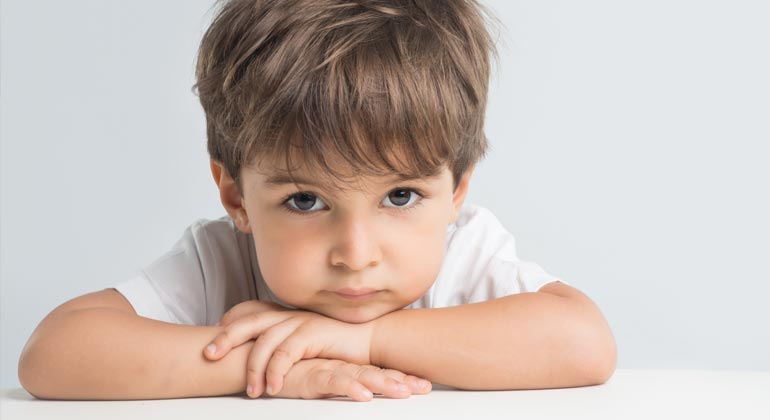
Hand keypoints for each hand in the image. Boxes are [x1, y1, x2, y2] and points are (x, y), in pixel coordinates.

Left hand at [203, 300, 374, 397]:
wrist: (371, 339)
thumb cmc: (338, 343)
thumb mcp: (306, 339)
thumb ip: (285, 342)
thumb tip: (263, 354)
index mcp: (285, 314)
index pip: (250, 311)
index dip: (230, 322)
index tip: (215, 338)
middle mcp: (289, 314)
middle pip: (249, 321)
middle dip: (226, 338)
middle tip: (208, 355)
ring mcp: (301, 322)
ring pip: (265, 341)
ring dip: (253, 368)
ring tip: (249, 391)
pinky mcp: (313, 334)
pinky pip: (286, 354)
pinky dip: (275, 371)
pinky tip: (271, 388)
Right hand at [270, 357, 431, 401]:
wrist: (255, 359)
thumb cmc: (285, 370)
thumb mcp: (316, 377)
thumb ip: (336, 380)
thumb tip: (360, 390)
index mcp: (343, 366)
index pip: (376, 371)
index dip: (400, 377)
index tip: (423, 385)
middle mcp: (338, 366)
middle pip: (375, 373)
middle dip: (401, 380)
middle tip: (424, 387)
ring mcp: (325, 368)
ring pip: (359, 376)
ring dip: (382, 384)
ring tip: (403, 392)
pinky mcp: (308, 376)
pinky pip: (331, 382)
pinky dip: (348, 388)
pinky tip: (363, 395)